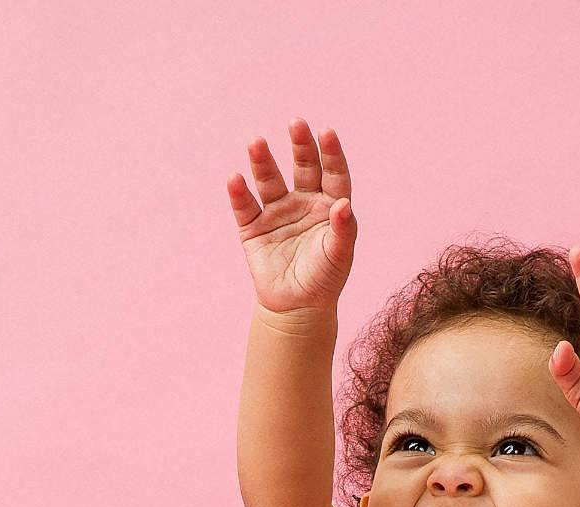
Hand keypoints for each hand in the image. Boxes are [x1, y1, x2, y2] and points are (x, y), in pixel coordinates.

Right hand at [226, 119, 356, 315]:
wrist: (297, 309)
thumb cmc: (324, 280)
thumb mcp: (339, 256)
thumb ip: (344, 230)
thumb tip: (344, 205)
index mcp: (328, 204)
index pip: (333, 173)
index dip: (331, 153)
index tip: (327, 133)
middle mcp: (303, 201)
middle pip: (302, 167)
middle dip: (300, 145)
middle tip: (296, 124)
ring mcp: (277, 213)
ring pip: (270, 180)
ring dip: (262, 161)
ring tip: (256, 142)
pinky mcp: (254, 229)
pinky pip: (245, 207)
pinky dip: (238, 193)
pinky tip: (235, 178)